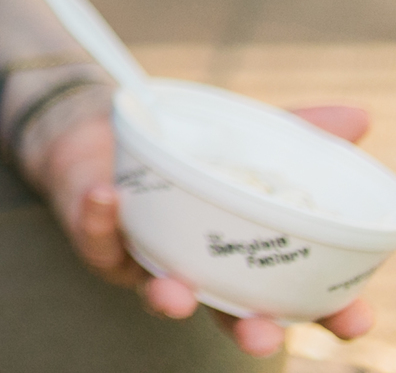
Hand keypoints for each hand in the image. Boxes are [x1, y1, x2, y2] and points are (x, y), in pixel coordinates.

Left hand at [36, 93, 378, 354]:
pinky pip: (96, 236)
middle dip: (250, 330)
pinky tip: (105, 196)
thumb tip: (357, 118)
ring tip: (175, 291)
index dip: (327, 314)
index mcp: (247, 261)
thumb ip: (297, 132)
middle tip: (262, 334)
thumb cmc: (186, 154)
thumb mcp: (243, 141)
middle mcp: (202, 273)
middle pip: (232, 316)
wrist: (102, 136)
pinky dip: (99, 217)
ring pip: (162, 293)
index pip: (298, 299)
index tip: (352, 320)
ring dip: (169, 296)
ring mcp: (149, 261)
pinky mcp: (98, 239)